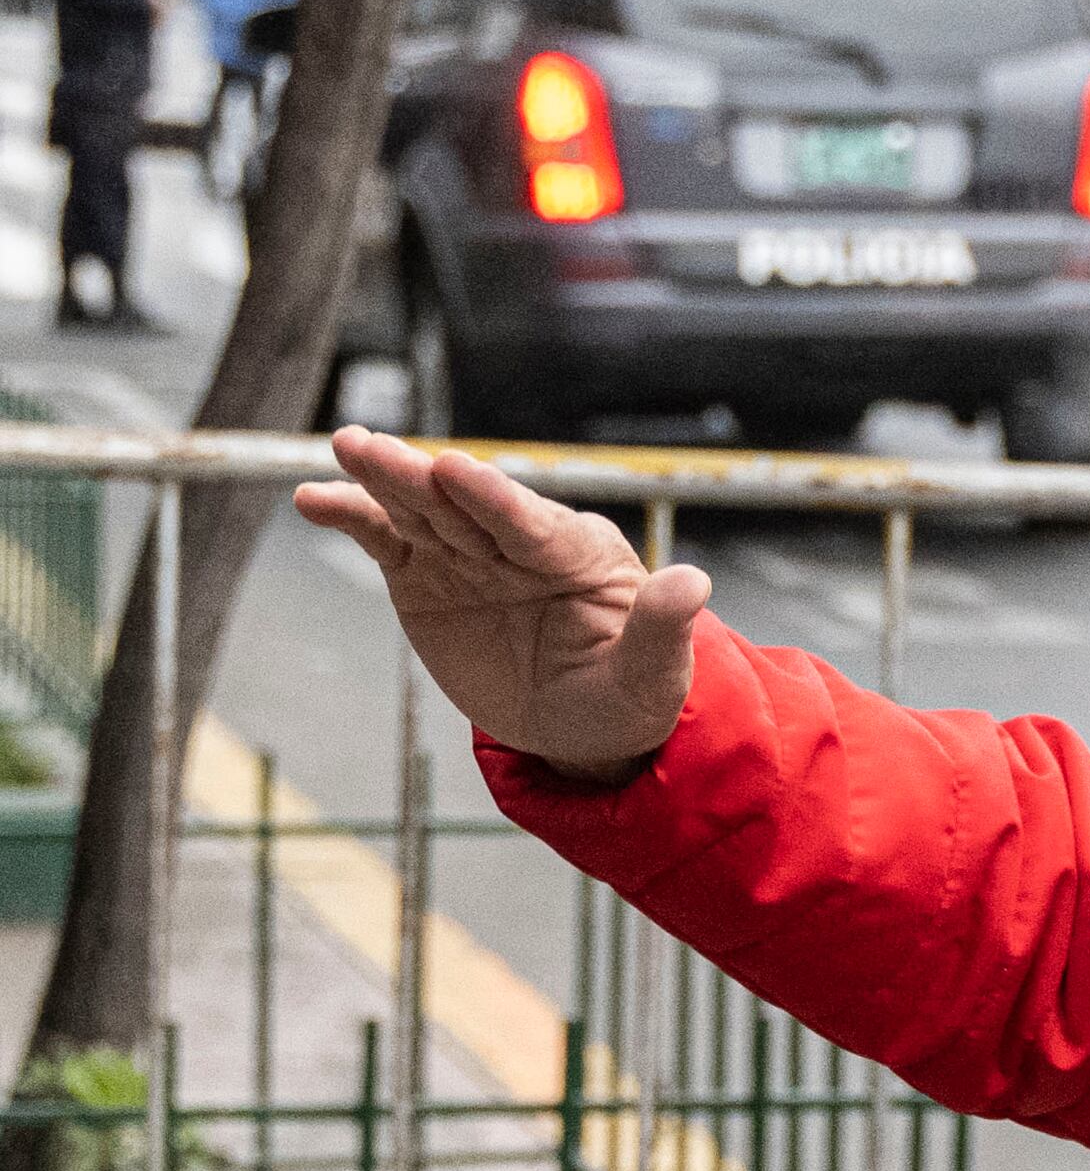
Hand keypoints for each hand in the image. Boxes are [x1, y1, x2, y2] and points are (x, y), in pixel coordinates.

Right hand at [294, 429, 709, 780]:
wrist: (580, 724)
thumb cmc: (628, 694)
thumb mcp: (653, 678)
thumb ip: (664, 632)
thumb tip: (694, 581)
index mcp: (579, 554)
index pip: (530, 523)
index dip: (492, 497)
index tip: (454, 468)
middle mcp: (518, 542)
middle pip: (463, 506)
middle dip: (418, 477)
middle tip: (369, 446)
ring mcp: (467, 555)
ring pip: (420, 511)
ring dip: (380, 481)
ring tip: (345, 448)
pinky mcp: (425, 575)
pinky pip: (386, 541)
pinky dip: (351, 519)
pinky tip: (313, 499)